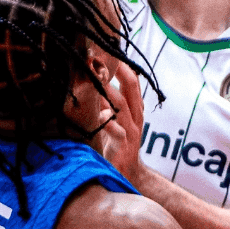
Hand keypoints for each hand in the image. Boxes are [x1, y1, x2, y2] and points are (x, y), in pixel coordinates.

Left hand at [91, 61, 146, 179]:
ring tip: (97, 81)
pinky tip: (100, 116)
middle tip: (101, 60)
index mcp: (134, 110)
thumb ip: (109, 104)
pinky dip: (109, 122)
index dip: (122, 67)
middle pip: (130, 90)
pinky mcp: (125, 148)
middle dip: (117, 73)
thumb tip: (94, 82)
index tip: (108, 52)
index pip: (132, 83)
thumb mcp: (116, 122)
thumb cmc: (117, 146)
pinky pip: (118, 132)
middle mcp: (135, 118)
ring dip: (109, 93)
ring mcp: (132, 132)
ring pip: (122, 107)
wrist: (128, 176)